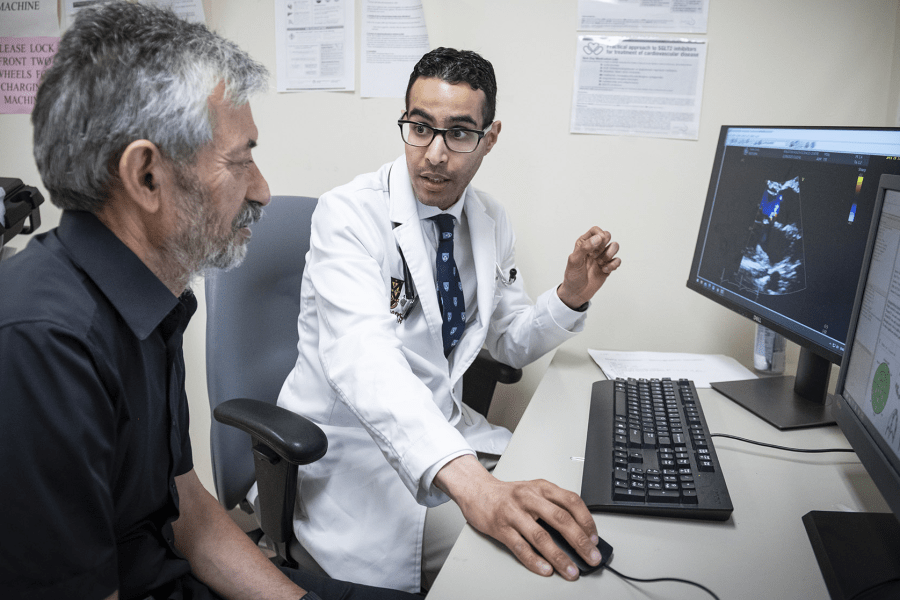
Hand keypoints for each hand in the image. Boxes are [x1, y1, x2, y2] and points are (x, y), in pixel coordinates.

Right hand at [434, 455, 602, 580]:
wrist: (477, 490)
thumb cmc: (508, 494)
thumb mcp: (534, 490)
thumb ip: (554, 504)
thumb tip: (579, 531)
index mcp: (541, 487)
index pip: (571, 501)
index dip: (586, 520)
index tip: (594, 538)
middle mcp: (529, 498)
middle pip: (560, 519)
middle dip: (580, 541)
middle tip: (592, 557)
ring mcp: (514, 513)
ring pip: (541, 536)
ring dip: (559, 556)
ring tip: (571, 570)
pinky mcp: (500, 528)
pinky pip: (520, 547)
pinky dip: (535, 560)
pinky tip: (545, 569)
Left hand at [557, 226, 620, 309]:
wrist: (577, 293)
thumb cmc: (572, 276)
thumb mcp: (574, 260)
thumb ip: (585, 247)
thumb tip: (598, 238)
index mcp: (583, 243)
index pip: (595, 230)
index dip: (599, 234)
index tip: (598, 242)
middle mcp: (594, 248)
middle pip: (607, 236)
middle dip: (605, 244)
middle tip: (597, 254)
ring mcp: (602, 257)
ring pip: (615, 246)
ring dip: (609, 254)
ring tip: (601, 263)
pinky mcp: (608, 266)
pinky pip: (617, 260)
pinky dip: (613, 265)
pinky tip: (604, 270)